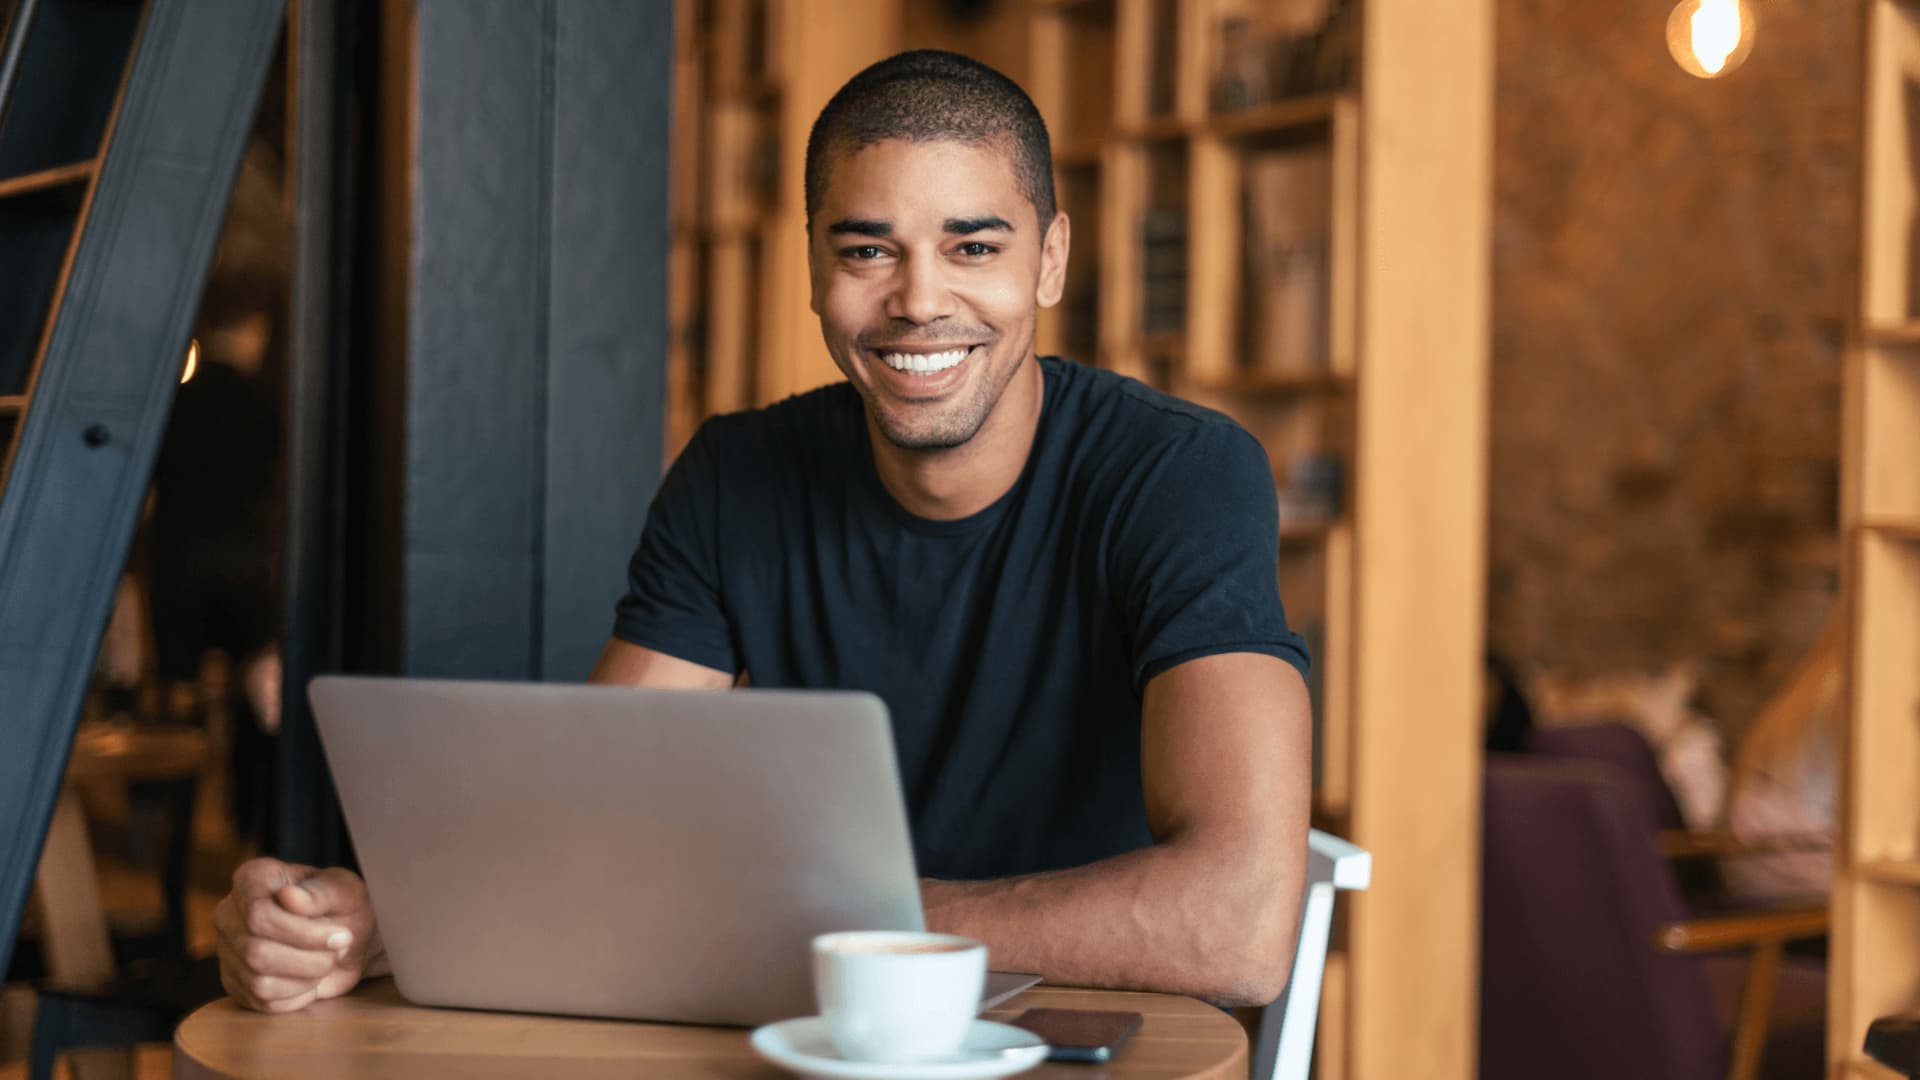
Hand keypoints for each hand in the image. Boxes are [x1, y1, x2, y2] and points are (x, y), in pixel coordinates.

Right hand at [214, 858, 383, 1012]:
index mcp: (253, 879)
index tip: (340, 936)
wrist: (348, 938)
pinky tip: (311, 979)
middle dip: (309, 959)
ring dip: (305, 978)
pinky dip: (297, 996)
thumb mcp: (345, 891)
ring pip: (258, 981)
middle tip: (338, 950)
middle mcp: (229, 913)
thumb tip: (288, 896)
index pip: (258, 915)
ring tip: (326, 963)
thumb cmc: (345, 906)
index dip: (302, 933)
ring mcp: (228, 950)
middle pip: (256, 951)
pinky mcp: (236, 982)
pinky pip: (262, 1001)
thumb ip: (321, 892)